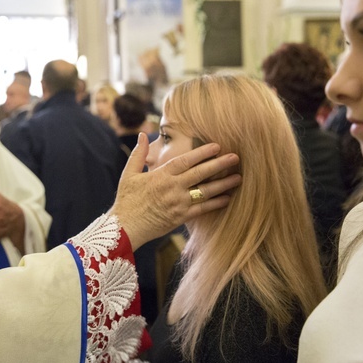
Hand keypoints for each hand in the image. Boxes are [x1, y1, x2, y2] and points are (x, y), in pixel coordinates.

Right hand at [112, 133, 240, 248]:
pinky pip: (202, 210)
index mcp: (161, 175)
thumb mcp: (129, 174)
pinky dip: (216, 204)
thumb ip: (139, 154)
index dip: (202, 152)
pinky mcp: (181, 218)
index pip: (185, 160)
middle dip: (219, 165)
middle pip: (200, 174)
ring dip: (223, 184)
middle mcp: (172, 188)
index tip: (217, 146)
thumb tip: (143, 134)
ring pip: (205, 192)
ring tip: (238, 177)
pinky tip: (228, 198)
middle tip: (235, 157)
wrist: (124, 228)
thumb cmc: (126, 200)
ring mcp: (178, 204)